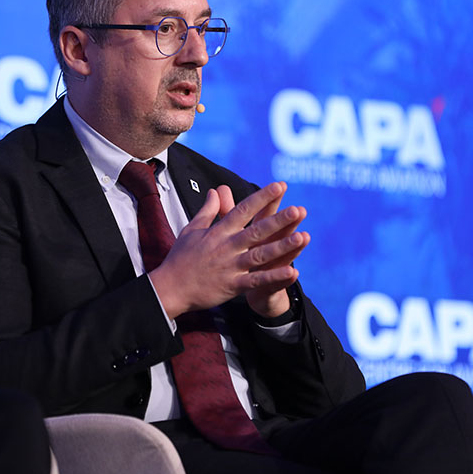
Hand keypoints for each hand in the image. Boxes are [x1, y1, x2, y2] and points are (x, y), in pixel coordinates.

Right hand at [150, 181, 308, 318]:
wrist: (169, 287)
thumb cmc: (180, 258)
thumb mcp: (191, 229)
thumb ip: (207, 210)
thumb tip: (215, 191)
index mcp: (218, 232)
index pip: (243, 210)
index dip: (262, 197)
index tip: (279, 186)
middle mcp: (227, 246)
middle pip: (256, 230)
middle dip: (278, 220)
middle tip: (298, 209)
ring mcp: (231, 266)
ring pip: (260, 254)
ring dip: (282, 246)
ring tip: (302, 237)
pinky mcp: (232, 285)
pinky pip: (257, 280)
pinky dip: (275, 277)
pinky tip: (292, 271)